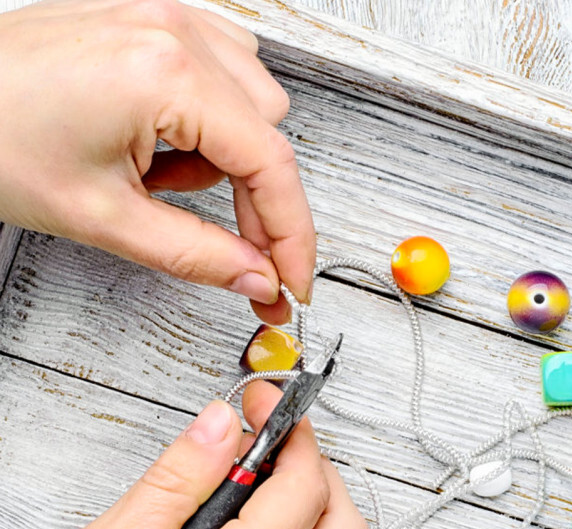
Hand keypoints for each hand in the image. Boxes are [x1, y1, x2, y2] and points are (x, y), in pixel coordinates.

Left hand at [0, 0, 314, 323]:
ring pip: (252, 103)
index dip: (293, 238)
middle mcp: (173, 31)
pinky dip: (209, 118)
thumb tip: (258, 278)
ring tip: (159, 178)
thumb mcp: (105, 218)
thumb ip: (198, 255)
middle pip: (269, 135)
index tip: (293, 284)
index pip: (271, 166)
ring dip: (226, 157)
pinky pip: (221, 70)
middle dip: (255, 203)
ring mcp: (161, 17)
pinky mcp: (148, 19)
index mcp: (166, 74)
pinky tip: (164, 140)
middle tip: (232, 252)